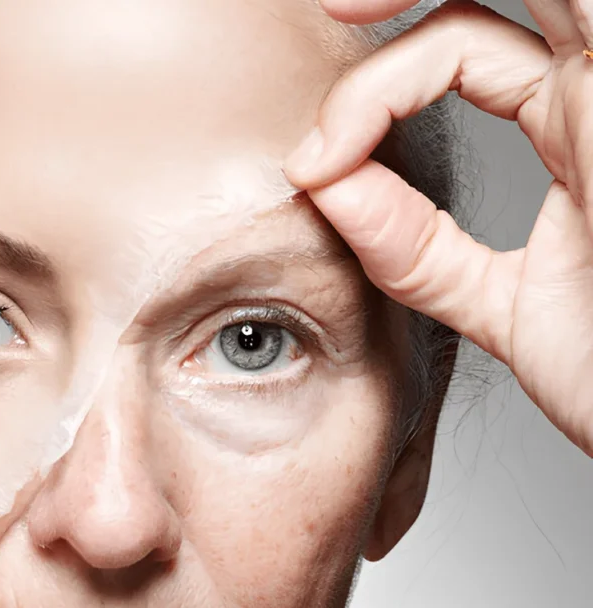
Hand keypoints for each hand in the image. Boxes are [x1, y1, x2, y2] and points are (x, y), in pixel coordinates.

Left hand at [284, 0, 592, 456]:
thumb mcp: (503, 306)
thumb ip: (416, 252)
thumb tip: (321, 187)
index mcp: (577, 120)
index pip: (462, 49)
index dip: (375, 89)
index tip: (312, 165)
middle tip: (334, 8)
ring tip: (346, 2)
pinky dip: (457, 32)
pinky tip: (395, 13)